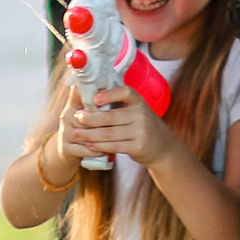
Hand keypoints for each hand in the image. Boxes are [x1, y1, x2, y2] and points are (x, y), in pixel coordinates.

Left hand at [62, 88, 179, 169]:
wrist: (162, 147)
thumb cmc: (141, 125)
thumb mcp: (136, 111)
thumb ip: (119, 105)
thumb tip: (89, 96)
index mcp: (139, 102)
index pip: (125, 92)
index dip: (109, 94)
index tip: (94, 98)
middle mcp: (141, 115)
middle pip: (111, 116)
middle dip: (91, 118)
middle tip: (77, 117)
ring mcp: (141, 132)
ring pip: (110, 133)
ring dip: (90, 134)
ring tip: (77, 133)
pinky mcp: (138, 147)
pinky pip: (114, 146)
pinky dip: (99, 145)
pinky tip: (89, 144)